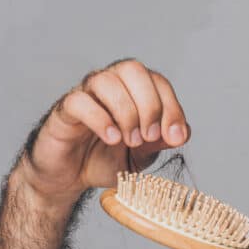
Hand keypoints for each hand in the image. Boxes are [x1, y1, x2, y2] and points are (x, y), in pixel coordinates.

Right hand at [17, 58, 190, 203]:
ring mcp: (85, 94)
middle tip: (148, 137)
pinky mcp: (64, 110)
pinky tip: (111, 138)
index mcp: (132, 91)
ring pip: (106, 80)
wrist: (69, 178)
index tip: (174, 138)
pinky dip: (100, 119)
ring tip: (130, 141)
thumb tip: (184, 131)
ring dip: (126, 112)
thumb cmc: (105, 159)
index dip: (171, 107)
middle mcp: (110, 85)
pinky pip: (79, 101)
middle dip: (149, 104)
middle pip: (133, 69)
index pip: (157, 81)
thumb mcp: (142, 155)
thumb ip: (161, 141)